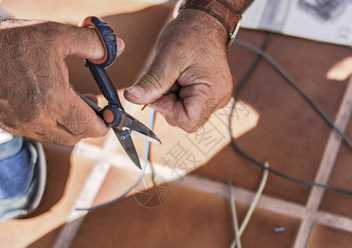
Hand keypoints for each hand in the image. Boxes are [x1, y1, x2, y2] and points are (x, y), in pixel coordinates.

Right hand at [0, 20, 123, 144]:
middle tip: (93, 106)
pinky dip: (49, 125)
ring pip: (56, 138)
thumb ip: (93, 45)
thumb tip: (117, 48)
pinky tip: (49, 105)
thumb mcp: (58, 35)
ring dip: (69, 126)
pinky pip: (38, 134)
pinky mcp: (8, 126)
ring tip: (71, 102)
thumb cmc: (12, 42)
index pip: (90, 129)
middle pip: (76, 137)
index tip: (109, 114)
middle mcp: (37, 120)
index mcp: (53, 101)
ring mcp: (21, 126)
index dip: (105, 124)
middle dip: (88, 125)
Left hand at [124, 9, 232, 132]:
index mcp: (213, 93)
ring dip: (172, 99)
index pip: (187, 121)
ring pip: (184, 112)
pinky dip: (177, 95)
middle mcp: (218, 99)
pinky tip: (179, 78)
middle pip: (185, 119)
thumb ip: (151, 82)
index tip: (158, 93)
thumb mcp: (168, 57)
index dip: (167, 111)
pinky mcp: (208, 95)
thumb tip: (132, 98)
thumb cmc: (192, 34)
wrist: (204, 22)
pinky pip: (188, 104)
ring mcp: (215, 98)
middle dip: (169, 103)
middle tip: (166, 80)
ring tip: (175, 76)